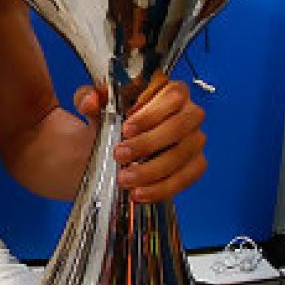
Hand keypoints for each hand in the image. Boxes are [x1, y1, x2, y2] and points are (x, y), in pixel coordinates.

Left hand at [73, 78, 206, 202]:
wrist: (117, 147)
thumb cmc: (116, 120)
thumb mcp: (98, 106)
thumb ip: (89, 98)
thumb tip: (90, 100)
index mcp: (171, 91)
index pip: (173, 96)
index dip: (151, 113)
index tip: (126, 129)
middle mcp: (189, 114)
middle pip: (179, 127)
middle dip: (148, 143)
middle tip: (119, 155)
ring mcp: (195, 140)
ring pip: (181, 156)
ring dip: (151, 170)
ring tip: (124, 178)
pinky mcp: (195, 165)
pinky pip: (185, 179)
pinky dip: (161, 189)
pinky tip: (139, 193)